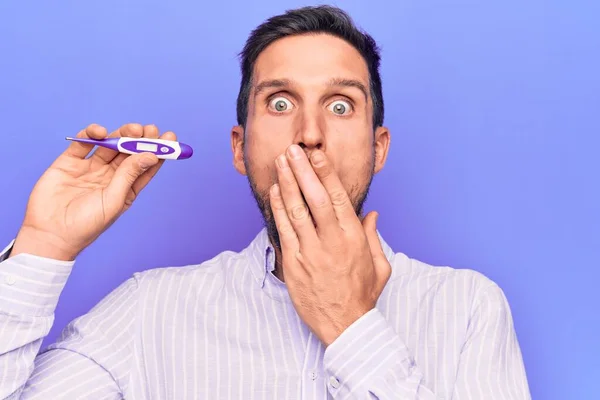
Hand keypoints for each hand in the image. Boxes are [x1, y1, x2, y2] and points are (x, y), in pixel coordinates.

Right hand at [11, 123, 174, 260]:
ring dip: (121, 134)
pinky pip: (84, 143)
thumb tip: (150, 155)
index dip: (158, 151)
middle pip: (129, 152)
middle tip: (149, 129)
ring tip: (131, 129)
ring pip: (110, 145)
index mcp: (125, 188)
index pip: (145, 166)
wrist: (50, 234)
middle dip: (140, 139)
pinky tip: (101, 132)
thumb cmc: (86, 225)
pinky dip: (92, 133)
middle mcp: (110, 176)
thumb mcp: (113, 200)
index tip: (169, 137)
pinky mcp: (69, 162)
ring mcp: (90, 168)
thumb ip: (129, 175)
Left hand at [269, 144, 391, 346]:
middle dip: (302, 171)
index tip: (317, 155)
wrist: (345, 326)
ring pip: (295, 211)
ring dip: (286, 184)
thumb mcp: (380, 266)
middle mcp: (331, 242)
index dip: (325, 173)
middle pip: (313, 199)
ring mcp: (310, 253)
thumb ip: (373, 236)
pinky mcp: (294, 264)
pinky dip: (278, 209)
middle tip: (293, 150)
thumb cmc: (362, 295)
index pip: (337, 198)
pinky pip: (284, 230)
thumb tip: (372, 214)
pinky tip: (274, 192)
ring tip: (280, 163)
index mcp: (353, 238)